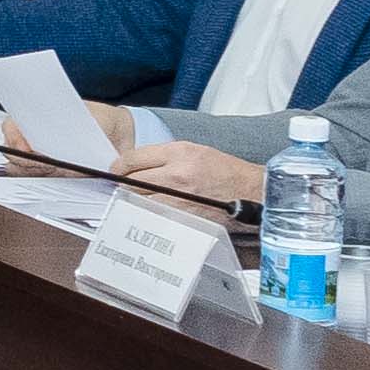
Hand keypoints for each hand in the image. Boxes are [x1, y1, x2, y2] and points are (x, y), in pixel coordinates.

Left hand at [115, 139, 259, 207]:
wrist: (253, 192)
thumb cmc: (226, 172)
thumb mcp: (196, 151)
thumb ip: (165, 157)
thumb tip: (136, 165)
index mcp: (179, 153)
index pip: (132, 159)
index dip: (119, 167)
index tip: (116, 171)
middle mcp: (177, 174)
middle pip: (130, 182)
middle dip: (123, 186)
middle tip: (123, 189)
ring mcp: (179, 199)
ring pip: (139, 202)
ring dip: (134, 202)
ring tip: (137, 201)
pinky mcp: (184, 218)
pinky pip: (155, 217)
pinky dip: (149, 215)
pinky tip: (152, 213)